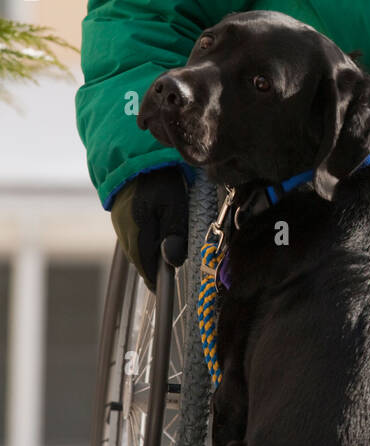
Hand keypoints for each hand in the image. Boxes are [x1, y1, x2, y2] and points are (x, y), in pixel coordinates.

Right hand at [110, 166, 189, 289]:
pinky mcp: (119, 215)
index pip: (144, 266)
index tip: (161, 290)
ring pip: (133, 248)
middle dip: (149, 270)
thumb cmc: (160, 179)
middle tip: (162, 278)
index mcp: (137, 230)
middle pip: (137, 259)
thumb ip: (174, 233)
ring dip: (145, 256)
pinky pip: (130, 236)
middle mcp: (124, 230)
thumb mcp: (175, 204)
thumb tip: (172, 262)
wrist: (137, 155)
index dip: (154, 280)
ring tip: (158, 261)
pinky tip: (151, 239)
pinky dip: (140, 243)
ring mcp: (119, 222)